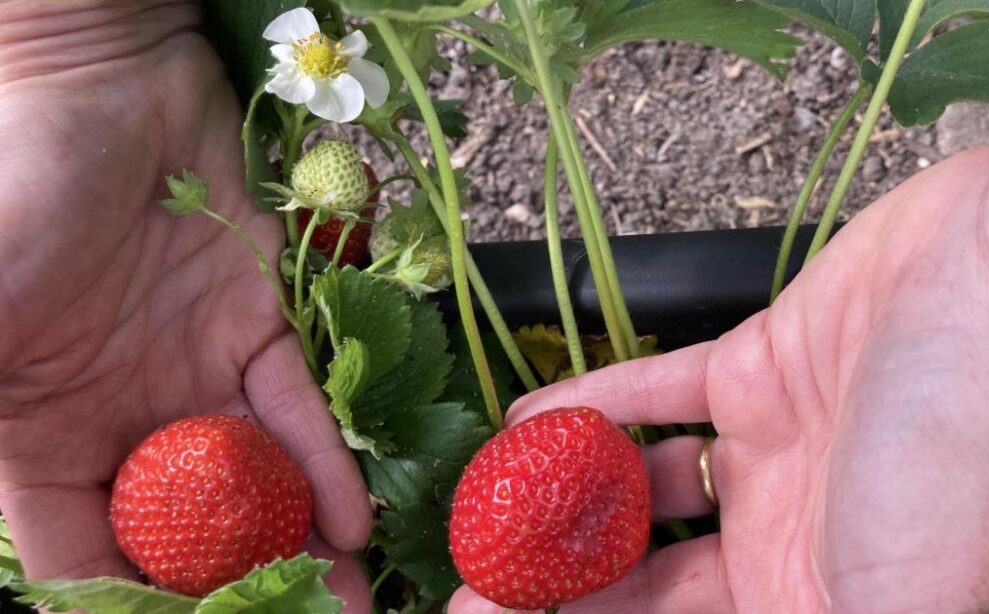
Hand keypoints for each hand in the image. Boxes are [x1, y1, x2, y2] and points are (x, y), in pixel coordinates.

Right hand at [0, 1, 370, 609]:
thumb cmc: (7, 190)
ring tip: (350, 600)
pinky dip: (326, 459)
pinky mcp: (257, 322)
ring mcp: (194, 373)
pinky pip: (298, 406)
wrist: (93, 82)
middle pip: (188, 529)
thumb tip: (24, 550)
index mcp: (43, 437)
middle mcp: (126, 417)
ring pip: (255, 478)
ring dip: (300, 543)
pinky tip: (352, 517)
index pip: (89, 554)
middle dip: (240, 590)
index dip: (138, 606)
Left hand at [450, 2, 988, 610]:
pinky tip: (531, 416)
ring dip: (570, 495)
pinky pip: (655, 391)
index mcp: (817, 602)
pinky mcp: (758, 365)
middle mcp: (791, 537)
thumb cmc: (974, 463)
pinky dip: (595, 402)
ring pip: (644, 484)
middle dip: (563, 581)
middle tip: (475, 584)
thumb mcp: (899, 605)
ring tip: (491, 508)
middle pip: (649, 576)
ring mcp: (772, 448)